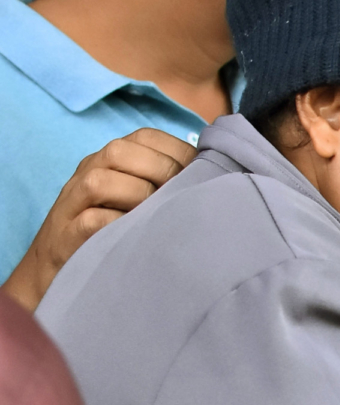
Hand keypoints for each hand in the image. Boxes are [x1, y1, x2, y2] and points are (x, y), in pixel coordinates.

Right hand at [1, 129, 195, 310]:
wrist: (61, 267)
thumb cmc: (116, 228)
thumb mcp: (140, 196)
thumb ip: (167, 180)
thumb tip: (214, 172)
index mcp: (111, 158)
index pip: (145, 136)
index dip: (178, 151)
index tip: (200, 174)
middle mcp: (89, 172)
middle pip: (120, 151)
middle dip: (161, 171)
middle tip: (181, 197)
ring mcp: (74, 202)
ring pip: (101, 181)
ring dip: (138, 197)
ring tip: (159, 217)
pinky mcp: (66, 234)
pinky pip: (91, 220)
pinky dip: (118, 225)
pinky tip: (138, 235)